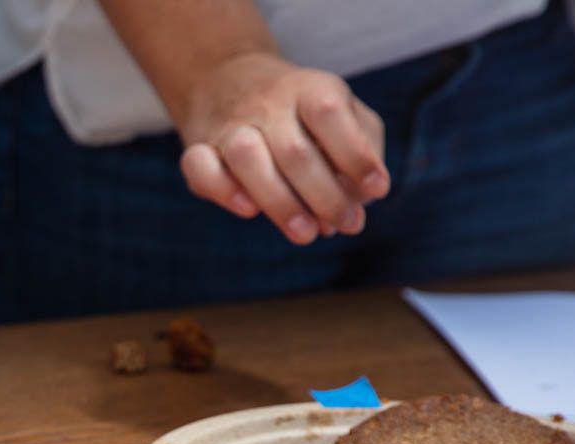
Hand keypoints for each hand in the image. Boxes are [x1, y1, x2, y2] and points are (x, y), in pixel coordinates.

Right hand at [176, 52, 388, 243]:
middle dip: (325, 196)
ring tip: (306, 233)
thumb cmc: (301, 113)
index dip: (356, 155)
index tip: (377, 191)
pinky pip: (199, 166)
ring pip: (246, 157)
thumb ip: (362, 150)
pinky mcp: (198, 147)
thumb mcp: (344, 113)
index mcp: (309, 89)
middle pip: (293, 150)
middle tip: (346, 225)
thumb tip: (363, 200)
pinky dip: (222, 190)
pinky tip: (249, 210)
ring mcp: (230, 125)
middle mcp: (267, 103)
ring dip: (280, 202)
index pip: (330, 114)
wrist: (228, 80)